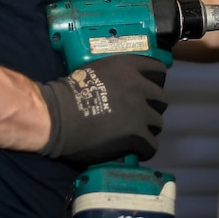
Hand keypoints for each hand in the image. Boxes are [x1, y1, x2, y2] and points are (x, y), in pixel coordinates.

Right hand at [37, 54, 167, 163]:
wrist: (57, 117)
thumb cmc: (69, 93)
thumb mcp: (96, 71)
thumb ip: (116, 76)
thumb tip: (123, 86)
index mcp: (128, 67)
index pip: (158, 71)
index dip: (154, 82)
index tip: (146, 91)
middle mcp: (139, 87)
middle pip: (161, 100)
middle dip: (151, 108)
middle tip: (137, 115)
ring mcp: (139, 112)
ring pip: (157, 123)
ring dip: (147, 129)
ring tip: (134, 135)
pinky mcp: (136, 135)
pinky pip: (151, 145)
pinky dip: (144, 149)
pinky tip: (134, 150)